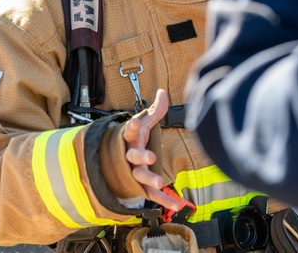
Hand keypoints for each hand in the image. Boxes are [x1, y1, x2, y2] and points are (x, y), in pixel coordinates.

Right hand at [122, 89, 181, 210]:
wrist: (120, 160)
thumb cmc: (135, 139)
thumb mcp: (144, 123)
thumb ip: (156, 110)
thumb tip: (163, 92)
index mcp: (130, 139)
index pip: (129, 131)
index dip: (132, 126)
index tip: (134, 120)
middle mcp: (130, 156)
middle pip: (132, 156)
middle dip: (140, 156)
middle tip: (150, 156)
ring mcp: (135, 172)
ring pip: (139, 177)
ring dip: (149, 179)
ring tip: (159, 182)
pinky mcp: (142, 186)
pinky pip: (152, 194)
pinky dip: (164, 200)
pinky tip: (176, 205)